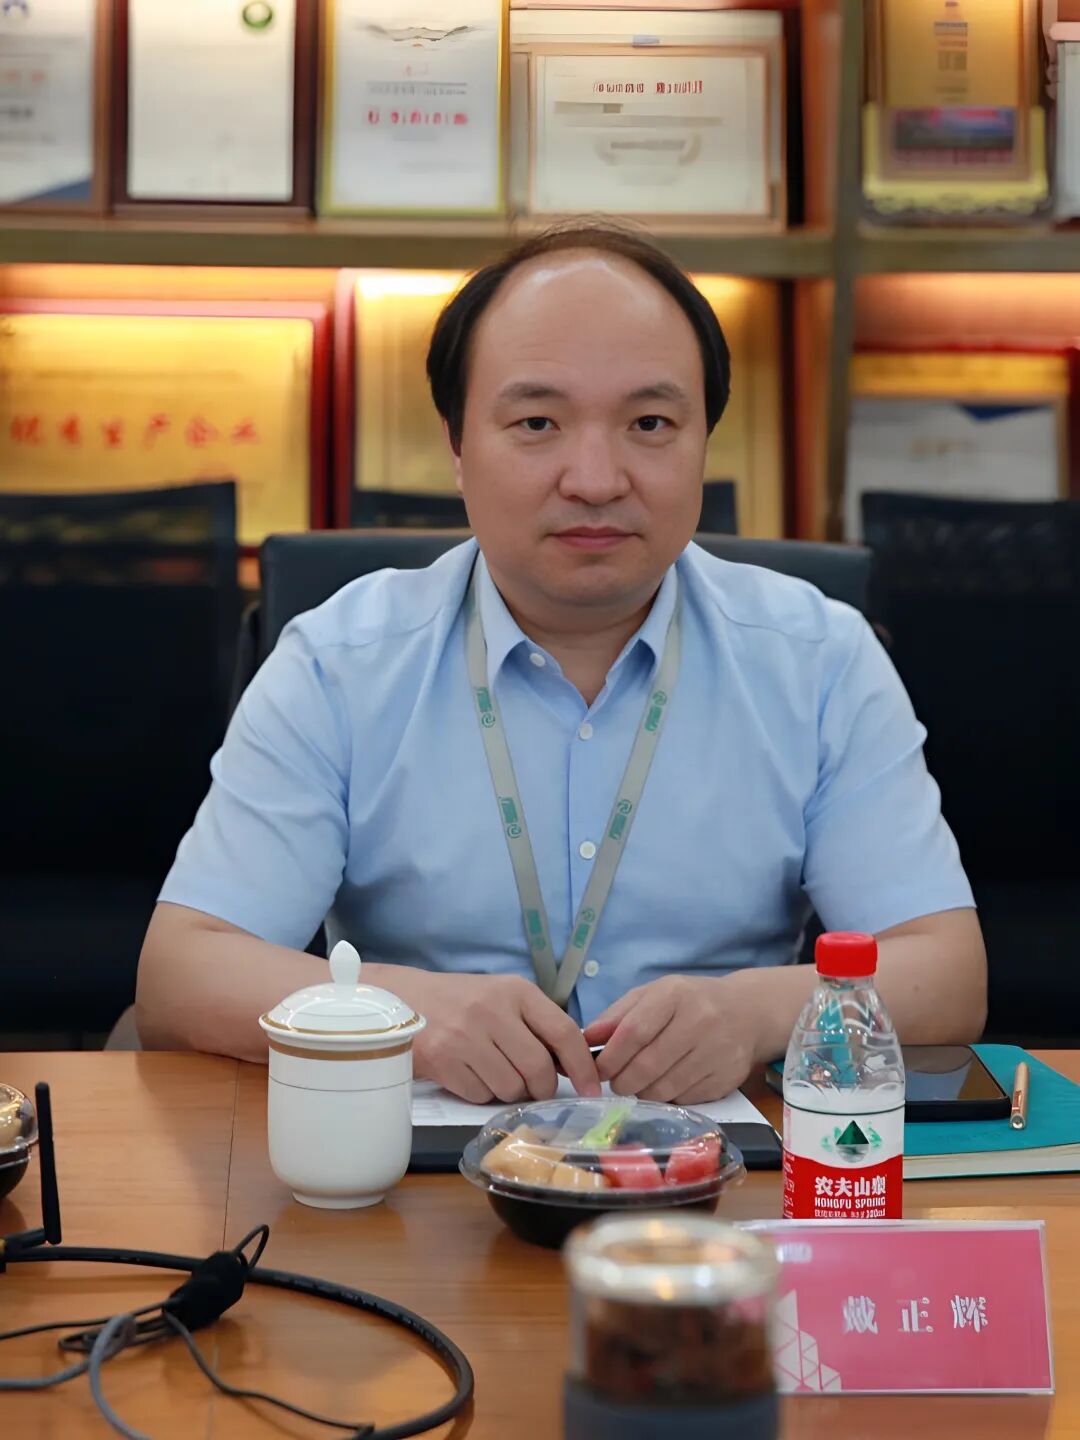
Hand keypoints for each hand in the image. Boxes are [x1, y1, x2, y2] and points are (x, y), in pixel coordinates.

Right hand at [402, 971, 600, 1104]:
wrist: (401, 998)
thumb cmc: (461, 1000)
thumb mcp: (502, 996)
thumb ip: (537, 1024)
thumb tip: (574, 1066)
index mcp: (516, 991)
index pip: (563, 1033)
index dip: (583, 1067)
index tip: (593, 1088)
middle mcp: (492, 1011)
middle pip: (539, 1069)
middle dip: (542, 1087)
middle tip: (534, 1086)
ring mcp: (464, 1036)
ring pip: (510, 1087)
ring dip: (509, 1090)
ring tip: (493, 1071)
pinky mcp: (442, 1060)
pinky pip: (480, 1095)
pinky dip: (481, 1092)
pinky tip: (469, 1073)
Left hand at [582, 974, 759, 1103]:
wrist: (747, 1012)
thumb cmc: (691, 1002)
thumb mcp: (654, 995)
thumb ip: (619, 1015)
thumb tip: (587, 1038)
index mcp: (675, 995)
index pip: (634, 1032)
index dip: (610, 1057)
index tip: (597, 1070)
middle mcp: (699, 1021)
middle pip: (647, 1065)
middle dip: (622, 1081)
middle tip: (616, 1082)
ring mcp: (716, 1052)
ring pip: (664, 1088)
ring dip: (642, 1092)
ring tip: (638, 1083)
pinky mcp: (726, 1078)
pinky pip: (684, 1099)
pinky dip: (667, 1097)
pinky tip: (665, 1085)